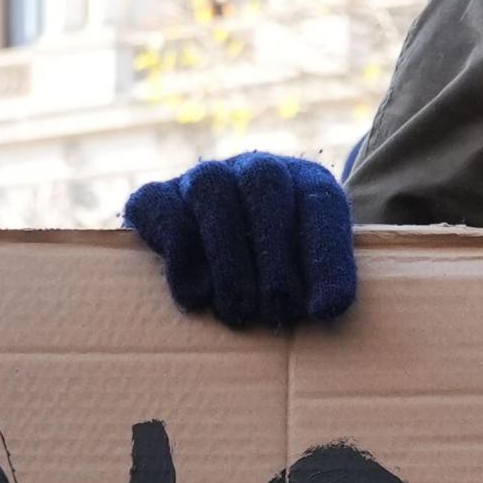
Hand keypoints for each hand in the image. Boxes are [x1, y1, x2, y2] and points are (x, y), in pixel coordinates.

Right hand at [123, 153, 357, 328]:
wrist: (217, 256)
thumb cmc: (277, 277)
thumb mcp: (309, 277)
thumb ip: (321, 284)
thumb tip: (324, 308)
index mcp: (304, 183)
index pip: (320, 202)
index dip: (326, 255)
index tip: (326, 308)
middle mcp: (253, 171)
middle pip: (264, 183)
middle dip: (274, 254)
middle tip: (277, 311)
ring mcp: (201, 179)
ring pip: (210, 189)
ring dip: (227, 256)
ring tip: (236, 310)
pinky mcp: (156, 198)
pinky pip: (158, 206)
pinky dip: (176, 251)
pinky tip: (193, 296)